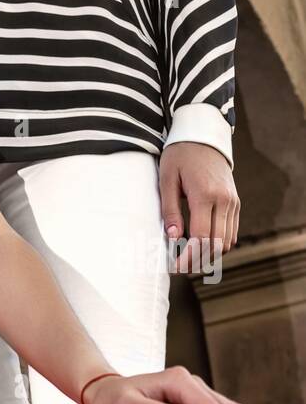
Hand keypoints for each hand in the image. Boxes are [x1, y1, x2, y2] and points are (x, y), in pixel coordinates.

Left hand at [159, 141, 238, 273]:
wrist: (204, 136)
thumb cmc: (180, 155)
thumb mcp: (167, 178)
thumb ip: (170, 209)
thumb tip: (173, 237)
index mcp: (205, 195)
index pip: (200, 237)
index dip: (189, 257)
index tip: (176, 267)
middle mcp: (224, 201)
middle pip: (217, 244)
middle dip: (200, 261)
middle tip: (182, 267)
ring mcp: (233, 202)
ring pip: (227, 241)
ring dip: (210, 255)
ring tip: (190, 259)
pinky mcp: (236, 203)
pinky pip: (231, 232)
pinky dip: (219, 243)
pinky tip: (202, 246)